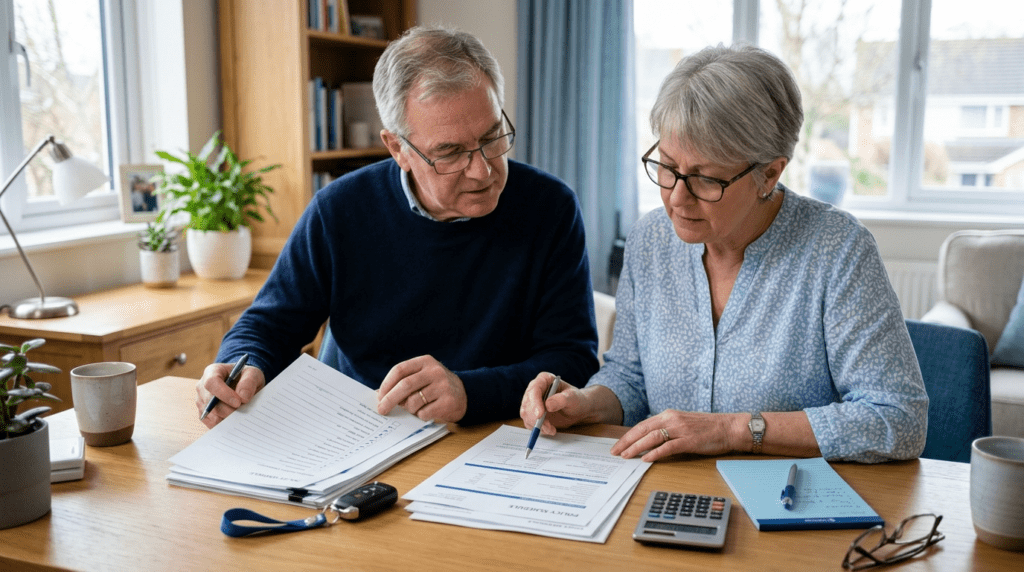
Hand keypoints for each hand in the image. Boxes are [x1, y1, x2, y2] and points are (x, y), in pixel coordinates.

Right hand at [195, 362, 265, 427]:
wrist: (242, 384)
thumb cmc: (245, 376)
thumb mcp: (252, 373)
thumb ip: (249, 382)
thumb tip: (243, 397)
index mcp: (212, 372)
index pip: (211, 383)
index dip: (223, 394)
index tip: (238, 402)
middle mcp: (202, 387)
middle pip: (210, 403)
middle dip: (228, 410)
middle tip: (243, 411)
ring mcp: (201, 401)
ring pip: (211, 415)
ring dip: (227, 418)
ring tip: (241, 414)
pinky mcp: (204, 414)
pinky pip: (211, 423)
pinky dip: (224, 424)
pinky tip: (235, 420)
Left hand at [376, 355, 466, 422]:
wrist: (464, 395)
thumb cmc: (436, 387)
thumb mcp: (422, 377)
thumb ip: (404, 382)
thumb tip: (380, 395)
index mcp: (425, 362)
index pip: (399, 370)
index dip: (386, 384)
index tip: (379, 397)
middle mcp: (435, 371)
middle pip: (405, 385)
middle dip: (390, 399)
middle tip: (382, 410)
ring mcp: (443, 386)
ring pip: (413, 401)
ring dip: (409, 409)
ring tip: (415, 408)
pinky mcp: (448, 401)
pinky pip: (424, 413)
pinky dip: (421, 416)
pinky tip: (427, 412)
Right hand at [519, 372, 599, 434]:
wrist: (577, 409)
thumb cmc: (576, 399)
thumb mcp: (573, 398)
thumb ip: (561, 399)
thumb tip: (548, 405)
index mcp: (544, 380)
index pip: (534, 389)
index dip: (535, 402)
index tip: (540, 415)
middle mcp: (535, 390)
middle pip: (527, 403)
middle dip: (536, 417)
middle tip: (548, 426)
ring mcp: (532, 402)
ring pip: (526, 414)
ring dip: (538, 425)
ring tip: (552, 429)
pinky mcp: (532, 414)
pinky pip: (529, 422)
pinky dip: (538, 429)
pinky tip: (550, 429)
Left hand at [611, 410, 743, 461]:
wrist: (729, 427)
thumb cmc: (707, 428)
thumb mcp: (683, 424)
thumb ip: (667, 430)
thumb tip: (650, 441)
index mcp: (669, 415)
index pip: (642, 425)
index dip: (628, 436)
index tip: (617, 445)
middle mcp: (672, 419)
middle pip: (642, 430)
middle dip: (626, 441)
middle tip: (615, 452)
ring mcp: (680, 429)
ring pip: (652, 437)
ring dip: (636, 447)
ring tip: (626, 456)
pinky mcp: (689, 440)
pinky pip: (668, 447)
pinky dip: (655, 453)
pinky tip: (646, 459)